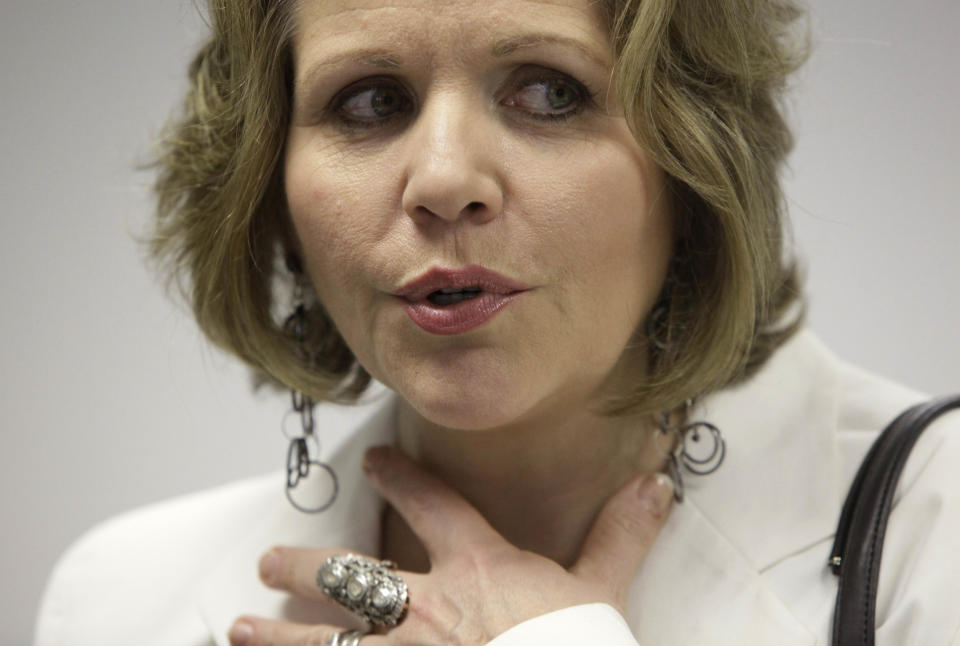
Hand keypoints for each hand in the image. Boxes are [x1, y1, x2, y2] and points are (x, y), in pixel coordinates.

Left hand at [229, 446, 673, 644]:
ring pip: (321, 638)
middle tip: (271, 560)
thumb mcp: (602, 592)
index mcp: (477, 569)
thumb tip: (657, 486)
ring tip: (240, 627)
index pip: (433, 505)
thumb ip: (621, 535)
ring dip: (277, 633)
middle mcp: (425, 608)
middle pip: (351, 574)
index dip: (402, 478)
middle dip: (307, 565)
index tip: (377, 463)